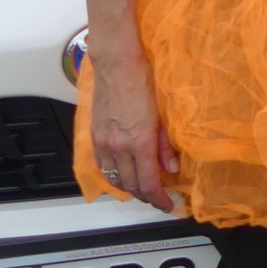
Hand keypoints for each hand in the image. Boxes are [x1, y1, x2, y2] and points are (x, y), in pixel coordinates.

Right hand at [90, 53, 179, 211]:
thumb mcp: (162, 112)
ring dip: (129, 188)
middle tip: (159, 197)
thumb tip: (172, 168)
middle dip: (146, 196)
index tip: (168, 205)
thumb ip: (166, 144)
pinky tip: (123, 172)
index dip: (159, 199)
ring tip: (143, 188)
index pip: (149, 182)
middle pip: (131, 185)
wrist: (116, 63)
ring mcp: (104, 142)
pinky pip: (102, 166)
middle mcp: (119, 147)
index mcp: (139, 141)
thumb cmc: (142, 80)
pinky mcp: (94, 136)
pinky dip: (114, 175)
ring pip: (115, 179)